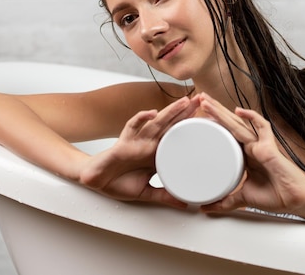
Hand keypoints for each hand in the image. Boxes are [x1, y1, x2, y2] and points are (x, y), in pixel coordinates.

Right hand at [78, 95, 198, 207]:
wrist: (96, 182)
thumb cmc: (119, 182)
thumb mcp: (147, 192)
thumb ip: (165, 196)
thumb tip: (185, 204)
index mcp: (157, 154)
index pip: (178, 137)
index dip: (191, 128)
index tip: (208, 121)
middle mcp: (149, 144)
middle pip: (171, 125)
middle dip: (185, 112)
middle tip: (202, 100)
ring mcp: (137, 141)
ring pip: (157, 122)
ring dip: (170, 111)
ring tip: (184, 102)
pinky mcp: (123, 142)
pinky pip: (132, 127)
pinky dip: (141, 118)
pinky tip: (151, 113)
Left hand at [197, 93, 304, 215]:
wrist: (294, 201)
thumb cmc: (274, 195)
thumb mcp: (242, 198)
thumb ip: (225, 201)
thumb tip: (205, 208)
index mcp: (244, 155)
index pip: (225, 134)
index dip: (213, 124)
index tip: (197, 118)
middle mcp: (251, 146)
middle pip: (229, 124)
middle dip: (214, 111)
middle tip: (198, 99)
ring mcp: (260, 144)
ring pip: (239, 123)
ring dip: (222, 111)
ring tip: (206, 102)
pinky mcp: (270, 147)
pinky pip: (262, 127)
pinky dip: (252, 118)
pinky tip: (239, 111)